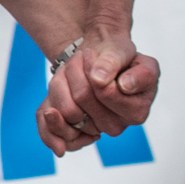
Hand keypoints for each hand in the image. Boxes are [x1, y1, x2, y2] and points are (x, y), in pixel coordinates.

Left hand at [39, 29, 157, 153]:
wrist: (100, 63)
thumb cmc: (117, 57)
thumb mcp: (122, 50)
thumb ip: (114, 62)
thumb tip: (99, 80)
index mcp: (137, 110)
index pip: (106, 92)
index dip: (95, 68)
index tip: (95, 54)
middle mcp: (117, 126)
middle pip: (83, 99)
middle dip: (77, 71)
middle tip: (82, 56)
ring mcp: (94, 131)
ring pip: (66, 111)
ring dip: (61, 82)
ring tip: (71, 68)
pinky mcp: (73, 133)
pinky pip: (52, 133)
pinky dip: (47, 114)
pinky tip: (52, 101)